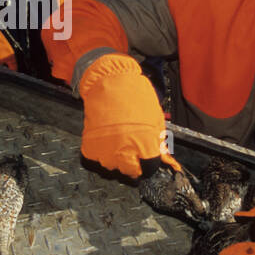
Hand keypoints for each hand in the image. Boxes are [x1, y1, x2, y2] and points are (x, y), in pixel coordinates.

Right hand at [79, 52, 170, 178]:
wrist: (109, 82)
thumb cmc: (134, 96)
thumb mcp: (154, 118)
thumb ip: (158, 142)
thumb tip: (164, 158)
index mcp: (143, 142)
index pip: (148, 168)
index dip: (149, 164)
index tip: (147, 160)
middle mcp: (124, 150)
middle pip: (130, 172)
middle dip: (134, 164)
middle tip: (133, 151)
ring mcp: (105, 149)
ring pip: (113, 166)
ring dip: (116, 159)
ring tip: (118, 141)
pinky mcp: (90, 146)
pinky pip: (97, 158)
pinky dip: (101, 152)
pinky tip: (106, 139)